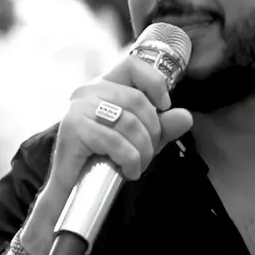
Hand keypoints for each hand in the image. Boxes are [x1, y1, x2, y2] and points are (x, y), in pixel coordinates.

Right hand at [48, 53, 193, 194]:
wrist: (70, 190)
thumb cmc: (100, 160)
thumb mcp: (138, 140)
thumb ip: (162, 127)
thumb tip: (185, 116)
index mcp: (103, 87)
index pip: (132, 65)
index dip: (154, 82)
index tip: (164, 107)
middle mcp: (88, 92)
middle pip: (137, 99)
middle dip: (152, 131)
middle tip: (148, 154)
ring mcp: (79, 108)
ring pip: (129, 122)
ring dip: (142, 150)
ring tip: (138, 166)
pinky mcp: (74, 128)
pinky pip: (115, 141)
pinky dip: (129, 160)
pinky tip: (128, 170)